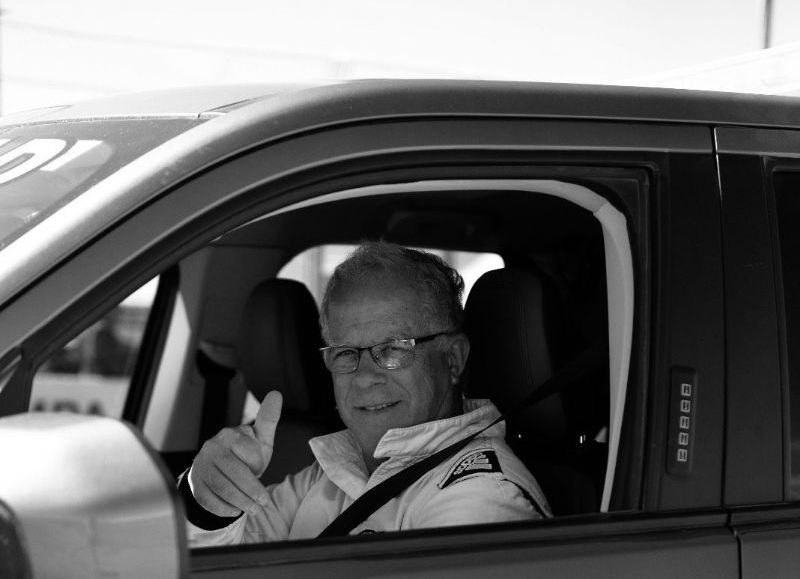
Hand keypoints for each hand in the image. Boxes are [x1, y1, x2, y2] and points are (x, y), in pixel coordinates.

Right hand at [188, 390, 282, 516]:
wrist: (220, 471)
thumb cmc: (245, 454)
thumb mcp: (259, 438)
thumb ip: (268, 419)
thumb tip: (277, 394)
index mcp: (229, 434)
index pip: (248, 454)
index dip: (258, 466)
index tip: (261, 470)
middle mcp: (212, 448)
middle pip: (235, 474)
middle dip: (252, 491)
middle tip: (263, 503)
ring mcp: (201, 467)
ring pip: (222, 489)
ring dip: (241, 503)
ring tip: (254, 509)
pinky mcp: (195, 484)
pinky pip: (209, 500)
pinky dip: (225, 509)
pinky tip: (235, 510)